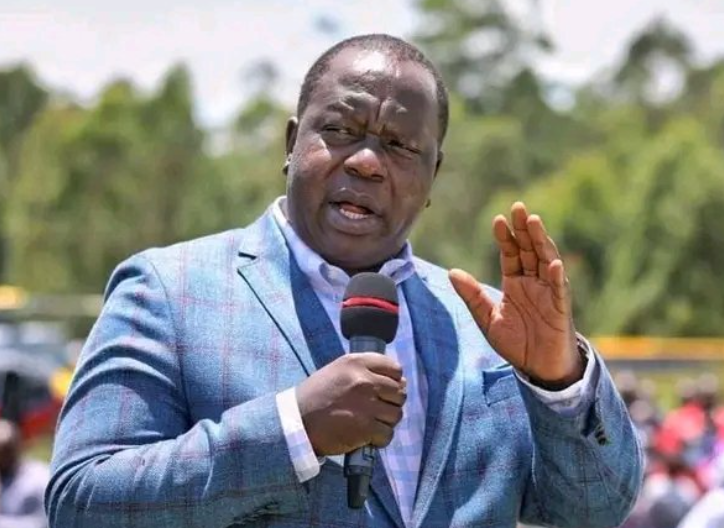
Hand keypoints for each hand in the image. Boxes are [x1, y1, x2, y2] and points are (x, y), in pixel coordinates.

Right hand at [296, 353, 406, 455]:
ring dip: (386, 422)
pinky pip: (388, 433)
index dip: (395, 382)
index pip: (395, 369)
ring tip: (370, 423)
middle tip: (377, 410)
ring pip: (396, 414)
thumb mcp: (338, 371)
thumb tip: (399, 382)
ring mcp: (366, 404)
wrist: (295, 422)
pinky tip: (368, 437)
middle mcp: (363, 380)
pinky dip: (380, 438)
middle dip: (391, 403)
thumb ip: (365, 371)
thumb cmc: (316, 397)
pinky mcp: (365, 427)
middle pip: (399, 392)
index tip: (386, 391)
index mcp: (356, 362)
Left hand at [449, 202, 583, 388]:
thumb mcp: (488, 319)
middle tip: (518, 208)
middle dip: (524, 229)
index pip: (510, 254)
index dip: (505, 238)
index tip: (498, 220)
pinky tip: (554, 262)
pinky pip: (560, 288)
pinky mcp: (560, 307)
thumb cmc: (516, 343)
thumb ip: (472, 296)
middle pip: (529, 250)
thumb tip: (452, 272)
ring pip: (546, 260)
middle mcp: (533, 282)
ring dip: (541, 242)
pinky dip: (557, 275)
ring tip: (534, 222)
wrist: (539, 368)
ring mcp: (549, 292)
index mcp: (515, 283)